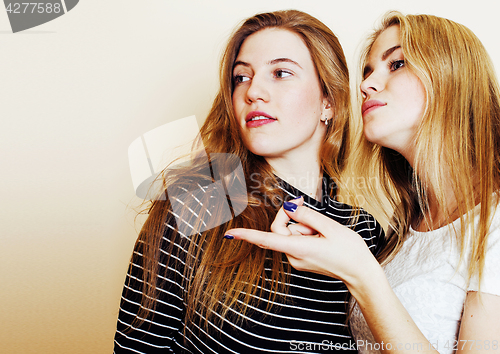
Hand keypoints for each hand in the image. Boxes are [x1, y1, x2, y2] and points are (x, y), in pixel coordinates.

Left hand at [226, 199, 379, 287]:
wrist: (361, 272)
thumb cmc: (349, 250)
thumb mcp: (329, 226)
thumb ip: (305, 215)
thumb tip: (288, 208)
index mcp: (298, 248)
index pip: (266, 240)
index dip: (247, 235)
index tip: (230, 234)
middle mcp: (293, 256)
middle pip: (279, 229)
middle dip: (293, 218)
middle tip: (312, 216)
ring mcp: (296, 260)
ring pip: (289, 233)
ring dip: (303, 226)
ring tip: (323, 233)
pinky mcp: (300, 259)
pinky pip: (295, 239)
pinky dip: (305, 233)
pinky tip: (321, 237)